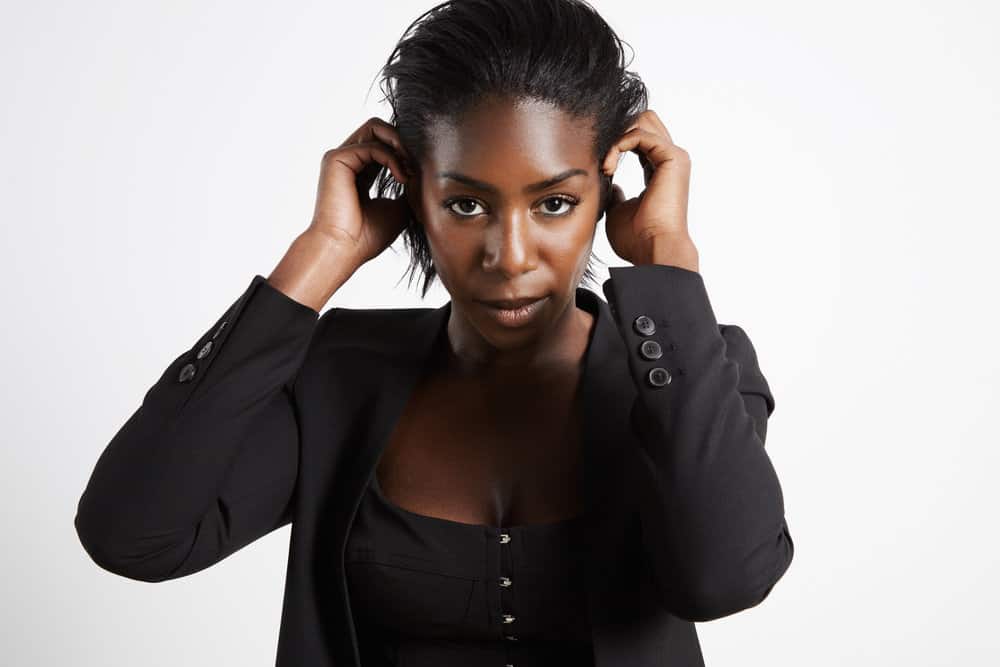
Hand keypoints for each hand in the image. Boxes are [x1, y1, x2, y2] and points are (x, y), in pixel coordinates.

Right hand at [307, 116, 413, 265]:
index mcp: (359, 171)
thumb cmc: (367, 236)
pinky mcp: (336, 159)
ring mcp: (340, 157)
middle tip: (418, 164)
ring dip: (400, 144)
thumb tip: (425, 175)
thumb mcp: (398, 208)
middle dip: (403, 140)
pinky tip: (402, 176)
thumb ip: (408, 187)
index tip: (421, 171)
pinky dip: (392, 158)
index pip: (384, 143)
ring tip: (412, 169)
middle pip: (379, 127)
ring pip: (375, 127)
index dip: (405, 151)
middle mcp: (348, 160)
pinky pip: (372, 145)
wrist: (344, 250)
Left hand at [602, 110, 698, 270]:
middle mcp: (670, 159)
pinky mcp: (672, 157)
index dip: (615, 144)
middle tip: (603, 159)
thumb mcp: (618, 210)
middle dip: (617, 132)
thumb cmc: (637, 239)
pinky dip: (618, 145)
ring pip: (642, 120)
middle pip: (644, 120)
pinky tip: (609, 167)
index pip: (638, 139)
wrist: (653, 249)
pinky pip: (639, 133)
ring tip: (605, 166)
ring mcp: (674, 156)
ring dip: (616, 138)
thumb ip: (615, 193)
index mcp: (659, 170)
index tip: (599, 168)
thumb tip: (611, 185)